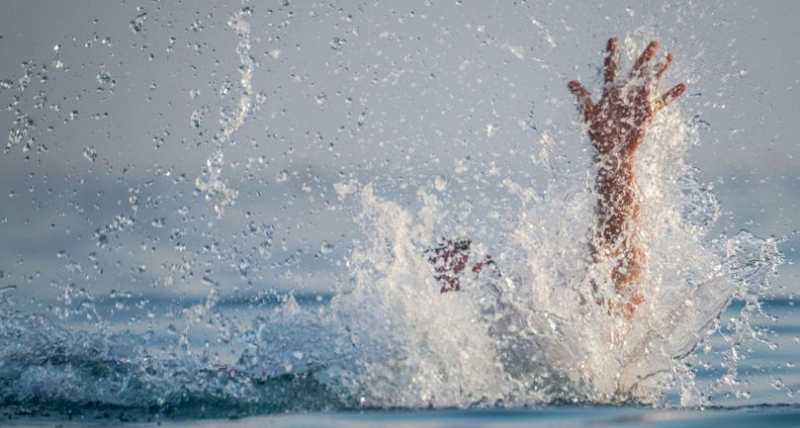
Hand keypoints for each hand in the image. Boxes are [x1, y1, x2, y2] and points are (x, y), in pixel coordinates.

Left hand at [568, 39, 686, 158]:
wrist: (612, 152)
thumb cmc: (600, 134)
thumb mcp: (590, 114)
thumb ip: (583, 97)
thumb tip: (570, 82)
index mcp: (610, 93)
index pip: (610, 69)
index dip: (612, 55)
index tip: (613, 39)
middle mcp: (625, 95)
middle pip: (636, 71)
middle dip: (644, 57)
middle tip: (654, 42)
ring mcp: (637, 103)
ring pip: (652, 82)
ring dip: (660, 69)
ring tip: (670, 56)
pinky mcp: (647, 113)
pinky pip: (662, 101)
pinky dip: (672, 94)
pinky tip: (683, 85)